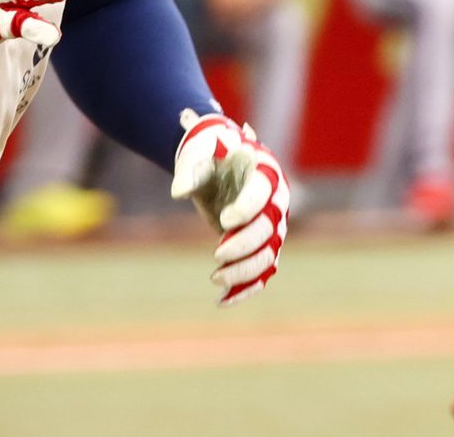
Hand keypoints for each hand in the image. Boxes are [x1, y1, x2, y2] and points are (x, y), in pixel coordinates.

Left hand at [170, 107, 289, 305]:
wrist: (216, 159)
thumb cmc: (209, 151)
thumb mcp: (196, 152)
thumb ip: (188, 169)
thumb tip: (178, 193)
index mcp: (264, 171)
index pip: (265, 193)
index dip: (248, 209)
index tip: (224, 221)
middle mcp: (275, 200)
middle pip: (270, 230)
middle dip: (245, 246)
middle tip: (217, 254)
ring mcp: (271, 225)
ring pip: (269, 256)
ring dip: (245, 272)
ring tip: (215, 278)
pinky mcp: (261, 245)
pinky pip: (261, 272)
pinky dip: (245, 289)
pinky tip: (222, 301)